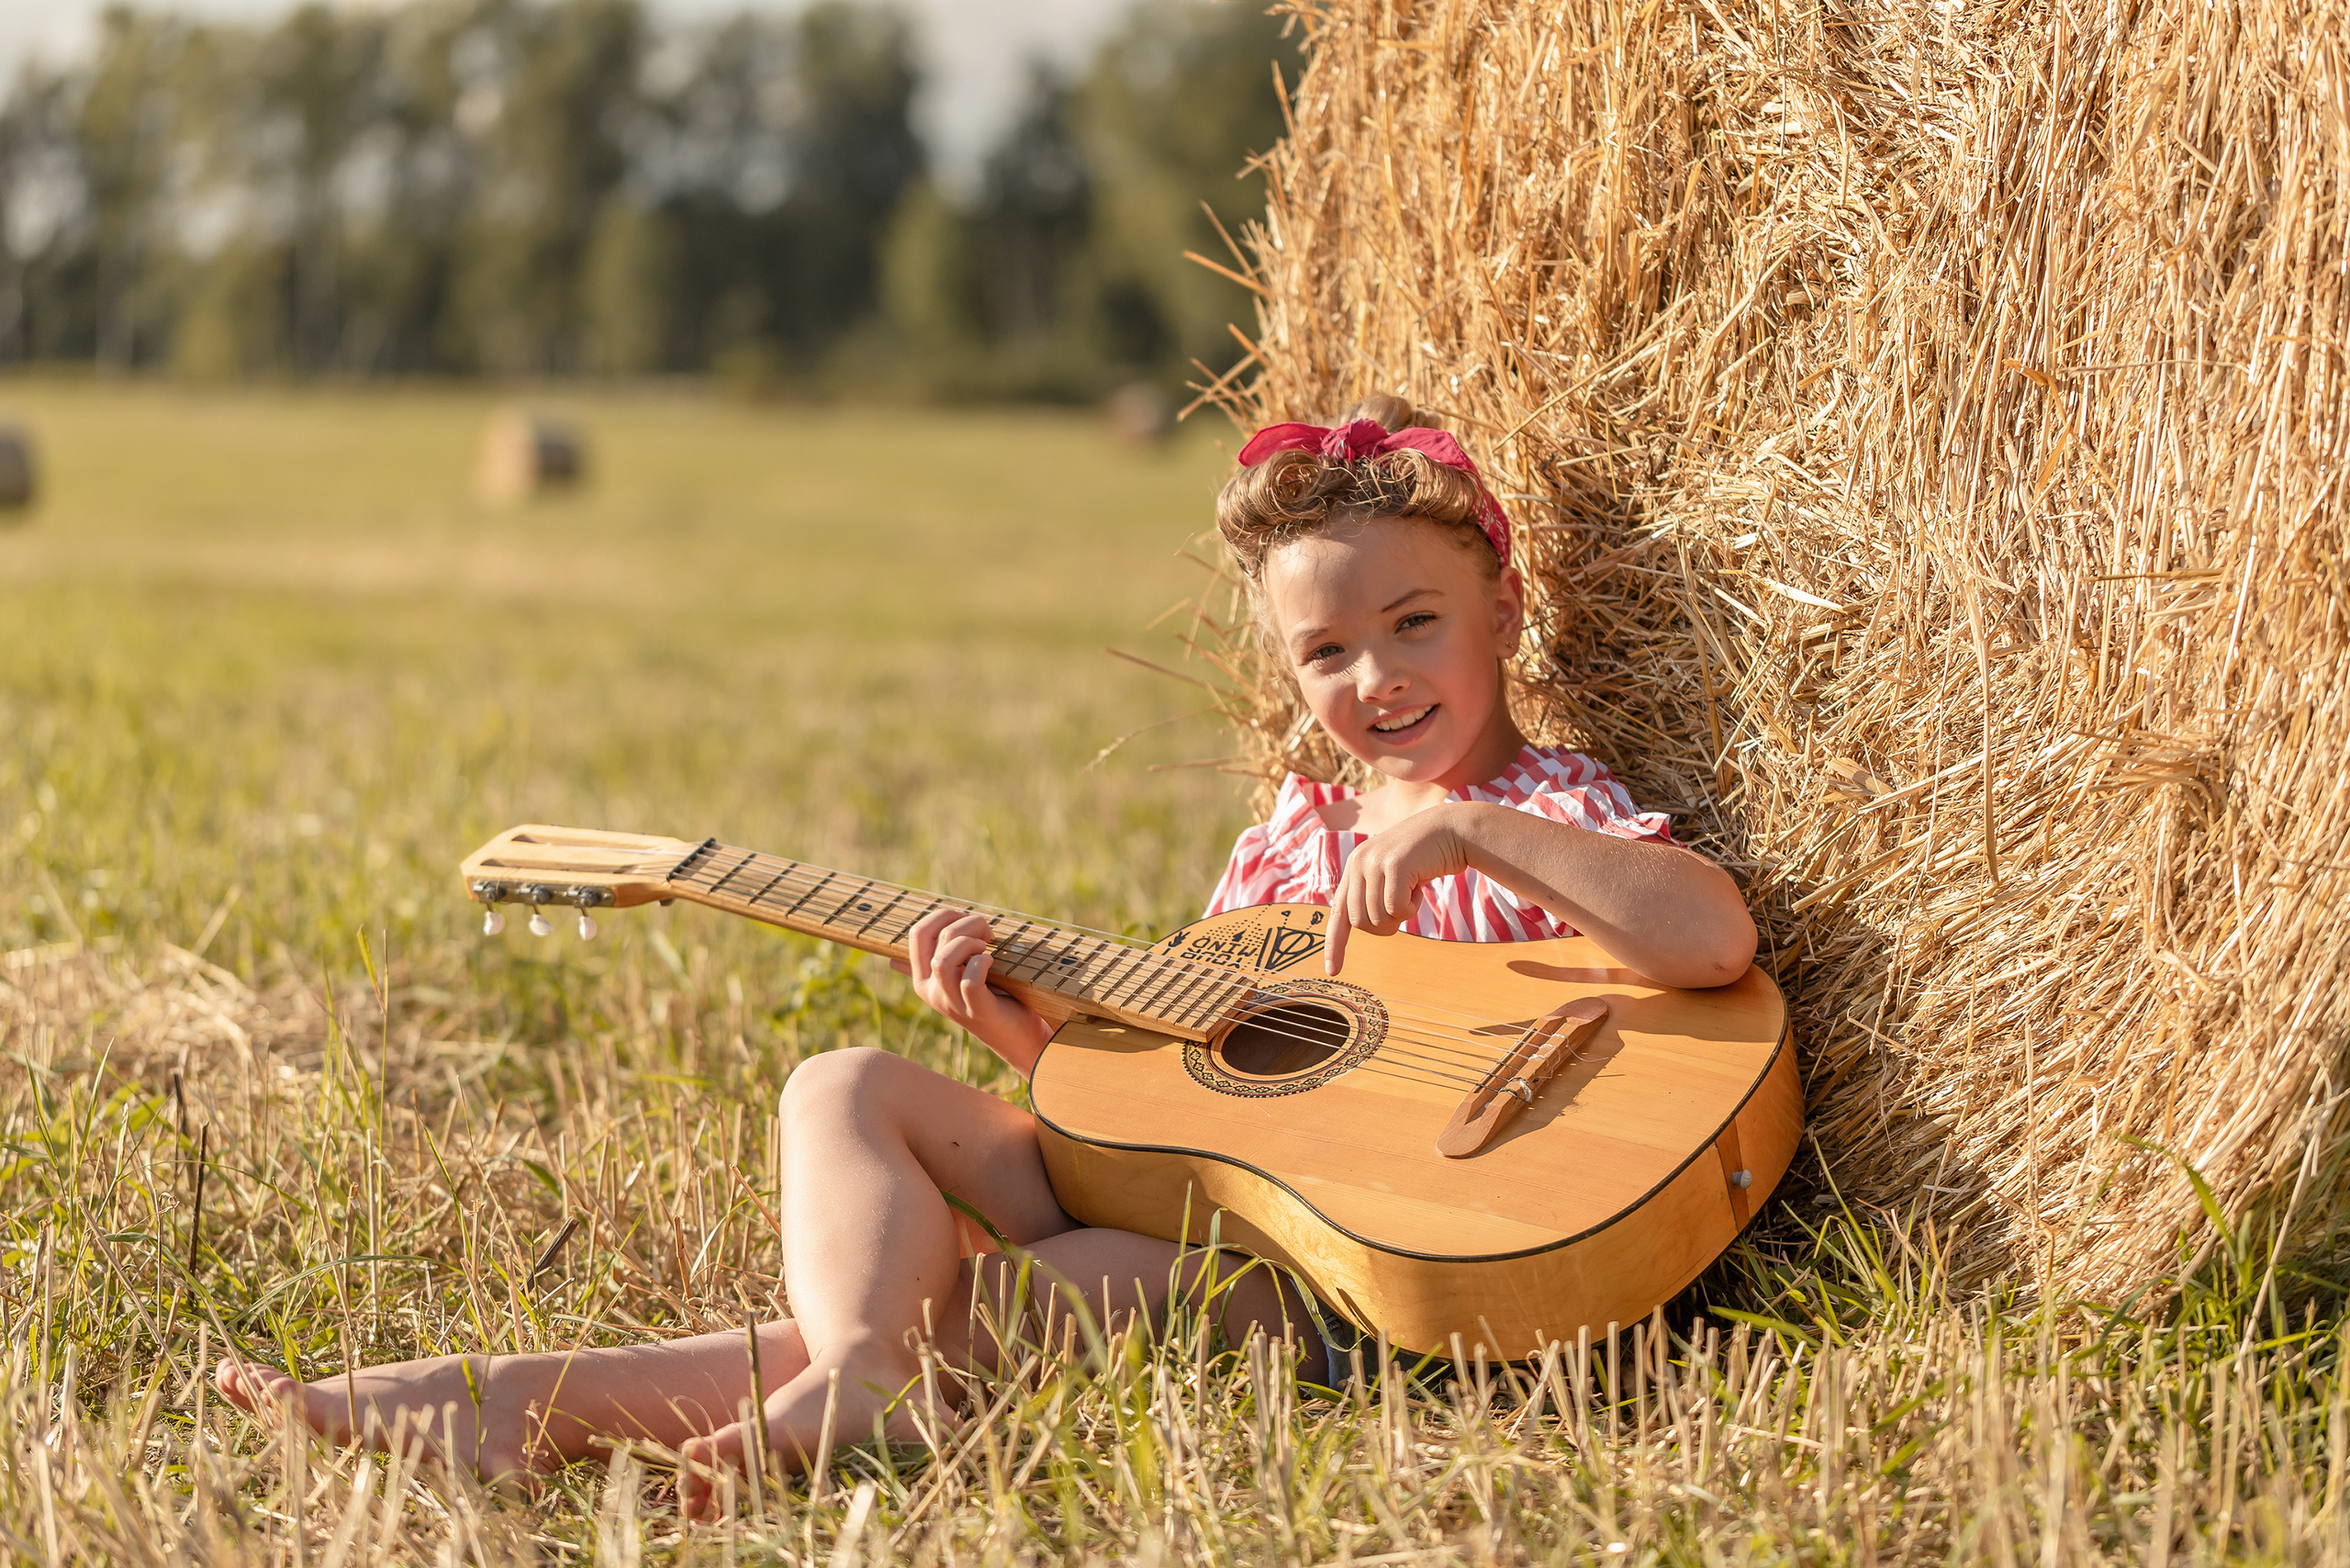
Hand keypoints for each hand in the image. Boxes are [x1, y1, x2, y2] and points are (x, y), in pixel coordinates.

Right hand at [891, 907, 1051, 1068]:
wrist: (1018, 1037)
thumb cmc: (989, 1001)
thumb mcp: (956, 982)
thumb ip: (930, 969)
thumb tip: (892, 962)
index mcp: (923, 980)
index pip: (916, 933)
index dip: (943, 915)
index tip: (967, 919)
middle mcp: (931, 992)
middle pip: (930, 939)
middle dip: (962, 922)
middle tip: (985, 932)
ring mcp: (952, 1003)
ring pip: (944, 960)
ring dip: (970, 943)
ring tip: (987, 948)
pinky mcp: (976, 1011)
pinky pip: (969, 980)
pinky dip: (982, 963)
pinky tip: (992, 962)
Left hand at [1326, 803, 1473, 973]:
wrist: (1451, 829)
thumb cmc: (1424, 857)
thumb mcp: (1392, 873)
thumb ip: (1373, 892)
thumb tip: (1363, 924)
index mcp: (1354, 866)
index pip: (1338, 912)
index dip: (1335, 944)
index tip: (1334, 971)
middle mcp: (1358, 862)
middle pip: (1359, 922)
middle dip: (1384, 926)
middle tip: (1403, 908)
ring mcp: (1374, 862)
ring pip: (1377, 918)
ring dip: (1401, 914)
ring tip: (1412, 890)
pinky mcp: (1394, 865)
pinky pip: (1396, 909)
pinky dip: (1412, 907)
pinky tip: (1419, 887)